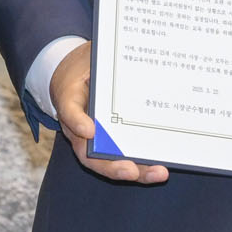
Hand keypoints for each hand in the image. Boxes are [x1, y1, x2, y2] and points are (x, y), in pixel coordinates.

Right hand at [51, 44, 166, 184]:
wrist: (77, 79)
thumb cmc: (83, 70)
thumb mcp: (86, 59)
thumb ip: (96, 63)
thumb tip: (119, 64)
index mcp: (71, 103)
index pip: (69, 113)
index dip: (77, 122)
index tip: (89, 130)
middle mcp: (81, 129)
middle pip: (90, 155)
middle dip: (112, 166)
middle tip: (130, 170)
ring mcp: (98, 140)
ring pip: (111, 164)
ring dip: (136, 171)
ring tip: (158, 173)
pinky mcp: (116, 144)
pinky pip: (128, 159)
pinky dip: (144, 167)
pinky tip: (162, 168)